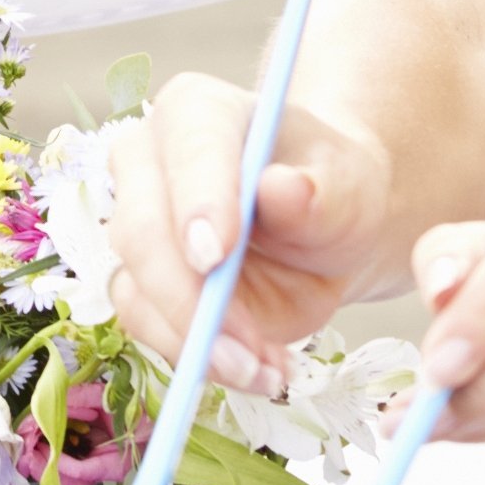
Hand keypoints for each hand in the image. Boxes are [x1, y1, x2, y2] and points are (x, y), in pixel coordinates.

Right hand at [102, 75, 399, 396]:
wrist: (322, 234)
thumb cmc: (333, 190)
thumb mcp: (349, 186)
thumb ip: (320, 190)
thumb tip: (282, 190)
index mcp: (196, 112)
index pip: (186, 149)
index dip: (197, 201)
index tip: (216, 257)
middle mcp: (148, 163)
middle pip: (141, 228)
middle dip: (191, 297)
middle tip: (247, 346)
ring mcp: (136, 227)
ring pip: (137, 289)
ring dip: (196, 342)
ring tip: (267, 371)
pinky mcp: (141, 286)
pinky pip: (150, 330)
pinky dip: (200, 361)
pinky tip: (259, 372)